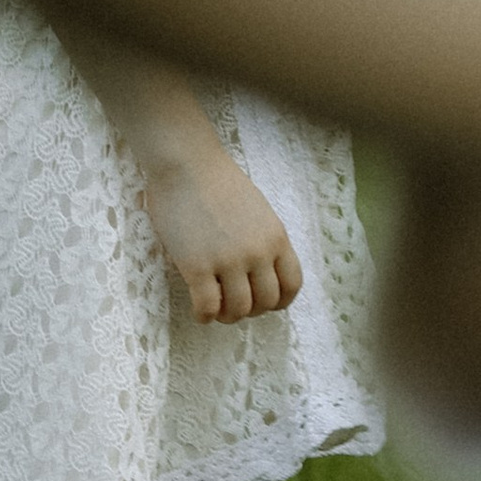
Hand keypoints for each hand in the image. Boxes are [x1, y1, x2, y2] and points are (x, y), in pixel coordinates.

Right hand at [139, 136, 304, 322]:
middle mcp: (258, 253)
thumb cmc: (218, 182)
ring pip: (239, 310)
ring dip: (227, 316)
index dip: (279, 301)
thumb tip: (259, 270)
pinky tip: (198, 310)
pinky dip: (204, 316)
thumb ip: (263, 239)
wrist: (188, 164)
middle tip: (234, 304)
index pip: (292, 285)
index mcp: (276, 238)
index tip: (265, 302)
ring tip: (216, 308)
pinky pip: (207, 308)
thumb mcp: (258, 211)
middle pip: (266, 303)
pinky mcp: (197, 267)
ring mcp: (228, 261)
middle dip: (251, 310)